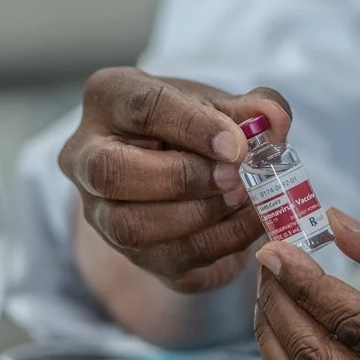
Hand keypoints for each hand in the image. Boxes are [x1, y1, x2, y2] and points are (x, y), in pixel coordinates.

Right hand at [60, 68, 292, 293]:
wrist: (186, 169)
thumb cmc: (197, 125)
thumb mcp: (223, 104)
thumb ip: (253, 107)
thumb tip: (273, 119)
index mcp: (108, 99)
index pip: (141, 108)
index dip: (192, 127)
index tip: (237, 145)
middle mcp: (86, 157)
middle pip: (111, 173)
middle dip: (181, 178)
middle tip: (234, 177)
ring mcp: (100, 212)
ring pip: (131, 227)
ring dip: (200, 218)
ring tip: (246, 201)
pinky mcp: (129, 254)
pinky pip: (166, 260)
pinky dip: (217, 245)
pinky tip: (247, 225)